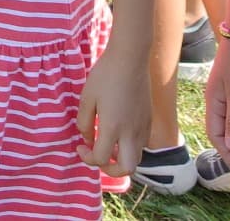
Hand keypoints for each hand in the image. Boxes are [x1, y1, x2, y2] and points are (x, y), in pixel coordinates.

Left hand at [76, 40, 150, 179]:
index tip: (80, 146)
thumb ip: (84, 122)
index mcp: (113, 128)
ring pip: (137, 158)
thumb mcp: (87, 97)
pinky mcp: (149, 120)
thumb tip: (87, 138)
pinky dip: (130, 147)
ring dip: (122, 159)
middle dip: (111, 171)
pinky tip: (119, 133)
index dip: (87, 157)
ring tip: (108, 145)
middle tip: (99, 157)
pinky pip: (141, 144)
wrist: (130, 58)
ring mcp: (143, 127)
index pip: (101, 158)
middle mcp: (131, 133)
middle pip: (127, 169)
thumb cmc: (105, 75)